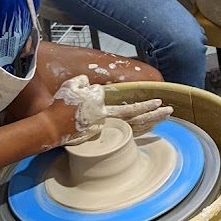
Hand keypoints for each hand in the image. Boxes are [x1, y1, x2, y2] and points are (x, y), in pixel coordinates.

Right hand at [52, 75, 172, 144]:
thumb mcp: (72, 86)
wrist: (52, 128)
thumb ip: (85, 82)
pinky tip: (151, 126)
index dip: (145, 105)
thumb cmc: (61, 106)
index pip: (129, 108)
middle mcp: (109, 122)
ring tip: (165, 116)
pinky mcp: (104, 138)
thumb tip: (92, 85)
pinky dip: (141, 131)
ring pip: (134, 129)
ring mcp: (106, 132)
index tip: (157, 100)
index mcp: (103, 110)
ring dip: (151, 123)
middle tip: (169, 109)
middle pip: (137, 119)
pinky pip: (128, 135)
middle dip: (154, 113)